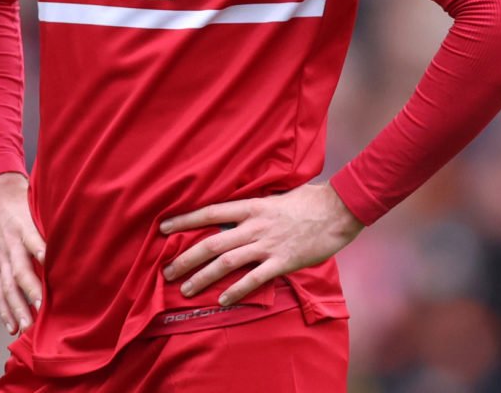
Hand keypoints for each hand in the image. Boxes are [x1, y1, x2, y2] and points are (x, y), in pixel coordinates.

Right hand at [0, 172, 45, 334]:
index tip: (49, 263)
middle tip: (42, 307)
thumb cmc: (24, 203)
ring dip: (16, 307)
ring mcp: (0, 257)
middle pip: (19, 269)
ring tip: (26, 326)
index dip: (40, 251)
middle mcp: (11, 244)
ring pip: (6, 286)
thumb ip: (54, 223)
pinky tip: (12, 327)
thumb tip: (86, 235)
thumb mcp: (38, 206)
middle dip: (30, 289)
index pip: (33, 240)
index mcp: (24, 227)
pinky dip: (4, 310)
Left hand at [160, 183, 364, 306]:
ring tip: (185, 289)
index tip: (162, 228)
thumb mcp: (275, 198)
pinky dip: (236, 291)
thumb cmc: (308, 202)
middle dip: (185, 258)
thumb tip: (232, 217)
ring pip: (227, 262)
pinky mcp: (283, 261)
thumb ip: (253, 209)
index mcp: (251, 206)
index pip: (209, 212)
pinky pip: (255, 279)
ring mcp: (268, 244)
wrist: (338, 210)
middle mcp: (254, 225)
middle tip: (166, 271)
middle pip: (211, 242)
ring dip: (203, 277)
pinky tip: (222, 301)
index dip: (184, 220)